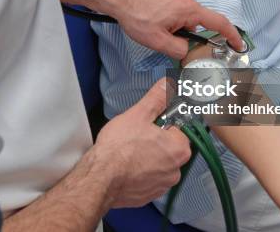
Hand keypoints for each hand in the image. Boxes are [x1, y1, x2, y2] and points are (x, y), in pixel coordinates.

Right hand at [91, 78, 191, 207]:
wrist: (100, 177)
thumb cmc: (118, 148)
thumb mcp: (138, 114)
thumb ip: (157, 98)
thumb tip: (168, 85)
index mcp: (179, 148)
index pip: (179, 129)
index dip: (163, 123)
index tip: (150, 123)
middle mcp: (175, 170)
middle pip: (170, 147)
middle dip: (156, 140)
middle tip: (137, 136)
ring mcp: (163, 185)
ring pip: (159, 164)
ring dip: (149, 157)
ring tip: (130, 151)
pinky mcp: (149, 195)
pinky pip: (149, 179)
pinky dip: (140, 172)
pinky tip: (127, 165)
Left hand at [104, 0, 242, 58]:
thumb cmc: (135, 14)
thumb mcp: (158, 41)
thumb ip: (179, 50)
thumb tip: (189, 52)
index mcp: (189, 10)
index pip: (219, 23)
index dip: (232, 35)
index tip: (239, 45)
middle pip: (200, 24)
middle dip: (190, 39)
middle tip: (174, 47)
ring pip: (186, 20)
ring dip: (177, 31)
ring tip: (155, 33)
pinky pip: (177, 13)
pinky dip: (171, 23)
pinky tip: (154, 26)